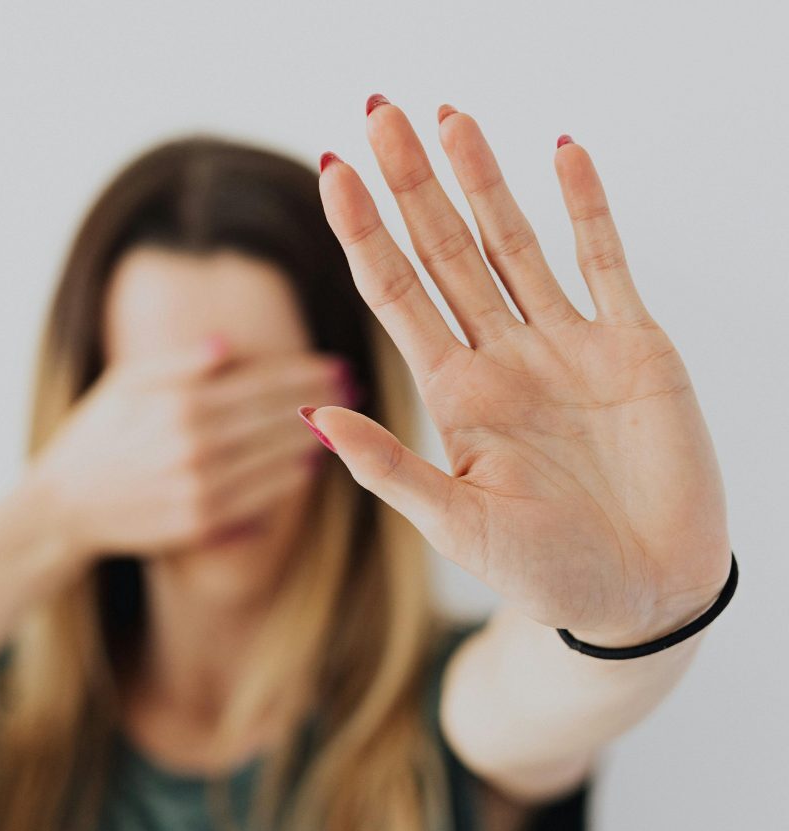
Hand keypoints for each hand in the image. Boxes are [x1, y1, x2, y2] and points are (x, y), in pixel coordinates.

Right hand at [28, 335, 351, 559]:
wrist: (62, 508)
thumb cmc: (94, 437)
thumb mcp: (123, 384)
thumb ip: (177, 364)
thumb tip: (229, 344)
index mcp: (178, 404)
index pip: (258, 383)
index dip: (303, 372)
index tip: (336, 363)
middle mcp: (194, 446)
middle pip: (275, 419)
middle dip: (321, 400)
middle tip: (354, 389)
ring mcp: (199, 488)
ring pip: (274, 459)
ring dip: (314, 440)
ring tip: (344, 424)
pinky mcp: (200, 524)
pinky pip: (258, 500)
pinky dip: (287, 482)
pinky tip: (308, 467)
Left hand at [307, 99, 731, 646]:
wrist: (643, 593)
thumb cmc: (546, 572)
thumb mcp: (457, 525)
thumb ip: (390, 468)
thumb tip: (311, 418)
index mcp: (455, 397)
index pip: (396, 296)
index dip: (364, 236)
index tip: (331, 173)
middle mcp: (502, 360)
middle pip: (445, 253)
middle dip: (412, 185)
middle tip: (379, 112)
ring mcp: (566, 347)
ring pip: (515, 243)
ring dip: (483, 180)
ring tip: (449, 116)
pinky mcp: (632, 346)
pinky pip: (606, 261)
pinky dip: (588, 207)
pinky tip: (562, 153)